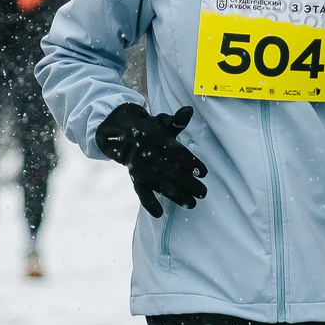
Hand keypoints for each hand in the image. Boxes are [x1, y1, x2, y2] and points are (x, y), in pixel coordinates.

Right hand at [94, 103, 209, 215]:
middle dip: (188, 183)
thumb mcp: (161, 122)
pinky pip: (141, 191)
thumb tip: (188, 110)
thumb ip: (176, 120)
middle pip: (169, 170)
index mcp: (154, 136)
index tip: (204, 172)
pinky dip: (148, 203)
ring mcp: (139, 167)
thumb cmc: (149, 129)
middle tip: (203, 192)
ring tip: (192, 204)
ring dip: (175, 195)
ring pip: (158, 183)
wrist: (119, 134)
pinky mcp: (134, 177)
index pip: (175, 151)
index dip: (189, 162)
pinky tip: (159, 213)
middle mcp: (145, 152)